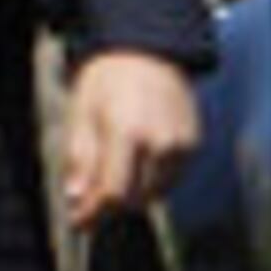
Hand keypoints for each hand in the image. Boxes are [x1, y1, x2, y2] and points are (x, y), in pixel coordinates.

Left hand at [59, 49, 199, 227]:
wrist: (148, 49)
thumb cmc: (108, 79)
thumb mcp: (81, 114)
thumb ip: (80, 159)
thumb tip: (76, 199)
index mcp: (128, 132)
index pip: (113, 193)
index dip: (93, 212)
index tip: (79, 221)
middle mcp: (160, 142)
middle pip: (134, 200)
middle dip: (109, 205)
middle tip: (89, 199)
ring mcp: (182, 144)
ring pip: (153, 194)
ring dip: (131, 195)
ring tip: (113, 174)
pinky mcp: (193, 144)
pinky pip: (170, 180)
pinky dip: (150, 181)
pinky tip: (136, 162)